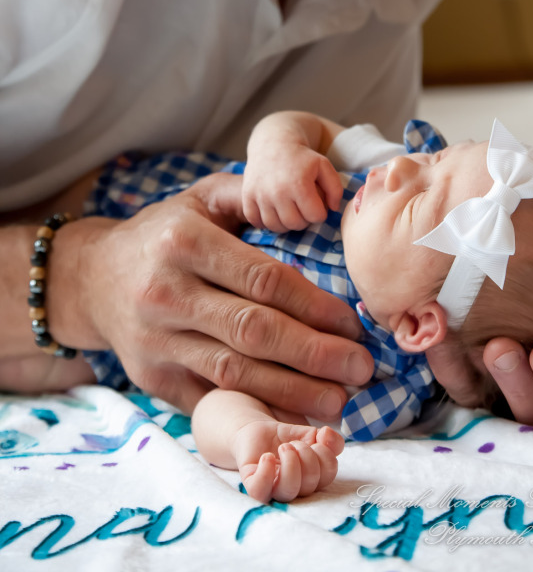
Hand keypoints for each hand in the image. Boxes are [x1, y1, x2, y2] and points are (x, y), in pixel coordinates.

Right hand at [49, 173, 372, 415]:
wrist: (92, 278)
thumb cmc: (164, 233)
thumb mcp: (202, 198)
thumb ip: (251, 194)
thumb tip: (312, 195)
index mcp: (185, 243)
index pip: (264, 280)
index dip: (315, 306)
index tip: (354, 323)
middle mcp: (166, 293)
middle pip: (254, 331)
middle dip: (315, 354)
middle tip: (362, 368)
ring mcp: (156, 341)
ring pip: (235, 372)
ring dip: (294, 391)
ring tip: (340, 400)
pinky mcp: (151, 378)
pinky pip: (211, 399)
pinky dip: (256, 409)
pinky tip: (295, 417)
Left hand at [238, 424, 343, 502]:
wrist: (258, 431)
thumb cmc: (286, 438)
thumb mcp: (311, 435)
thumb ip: (328, 439)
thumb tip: (328, 436)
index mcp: (313, 480)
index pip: (328, 475)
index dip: (325, 455)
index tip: (316, 440)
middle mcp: (295, 489)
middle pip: (310, 483)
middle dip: (306, 455)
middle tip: (294, 443)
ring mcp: (273, 489)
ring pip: (288, 490)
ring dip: (290, 462)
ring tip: (283, 447)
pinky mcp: (253, 484)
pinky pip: (260, 490)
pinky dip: (265, 473)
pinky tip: (267, 456)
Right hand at [243, 115, 342, 230]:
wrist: (272, 144)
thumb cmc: (301, 157)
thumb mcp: (324, 166)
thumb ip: (335, 188)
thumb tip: (333, 209)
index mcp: (299, 184)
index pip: (315, 216)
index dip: (320, 212)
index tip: (316, 204)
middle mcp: (278, 192)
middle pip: (295, 224)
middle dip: (303, 219)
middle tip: (303, 208)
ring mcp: (260, 195)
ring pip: (276, 227)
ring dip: (285, 223)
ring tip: (290, 211)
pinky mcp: (247, 197)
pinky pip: (256, 222)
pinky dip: (265, 222)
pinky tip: (273, 211)